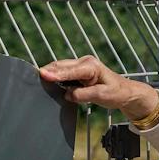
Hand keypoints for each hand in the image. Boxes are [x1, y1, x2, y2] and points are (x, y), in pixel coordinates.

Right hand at [38, 55, 158, 122]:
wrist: (125, 92)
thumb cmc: (116, 93)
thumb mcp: (102, 96)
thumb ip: (83, 95)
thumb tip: (68, 94)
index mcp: (91, 66)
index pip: (70, 71)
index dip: (56, 74)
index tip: (43, 75)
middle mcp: (85, 63)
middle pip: (62, 65)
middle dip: (48, 70)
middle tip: (33, 76)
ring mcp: (81, 66)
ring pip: (61, 68)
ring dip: (51, 73)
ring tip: (38, 78)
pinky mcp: (78, 72)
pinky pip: (64, 73)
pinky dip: (56, 76)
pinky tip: (48, 81)